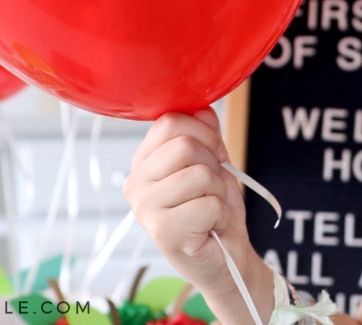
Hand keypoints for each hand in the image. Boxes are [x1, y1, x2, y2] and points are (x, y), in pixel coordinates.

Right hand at [124, 109, 271, 313]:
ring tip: (209, 208)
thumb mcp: (212, 159)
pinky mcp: (162, 233)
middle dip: (213, 164)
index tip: (211, 154)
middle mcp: (135, 183)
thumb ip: (204, 131)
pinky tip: (209, 226)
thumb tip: (201, 108)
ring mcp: (145, 209)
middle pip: (185, 145)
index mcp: (143, 161)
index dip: (204, 133)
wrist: (226, 253)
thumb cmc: (214, 206)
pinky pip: (209, 204)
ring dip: (218, 191)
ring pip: (200, 174)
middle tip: (210, 187)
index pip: (171, 121)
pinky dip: (220, 214)